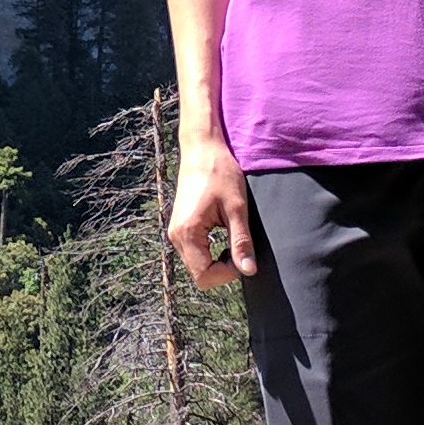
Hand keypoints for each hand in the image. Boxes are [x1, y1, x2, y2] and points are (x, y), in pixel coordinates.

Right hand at [171, 137, 256, 286]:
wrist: (202, 149)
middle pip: (199, 274)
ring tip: (231, 237)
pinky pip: (194, 253)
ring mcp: (175, 232)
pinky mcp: (179, 227)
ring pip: (196, 265)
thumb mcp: (236, 208)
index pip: (204, 276)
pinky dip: (210, 252)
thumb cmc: (220, 172)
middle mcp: (175, 236)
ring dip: (216, 260)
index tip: (243, 255)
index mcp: (187, 233)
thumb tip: (248, 270)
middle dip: (222, 269)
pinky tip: (222, 235)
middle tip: (239, 246)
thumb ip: (241, 242)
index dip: (227, 274)